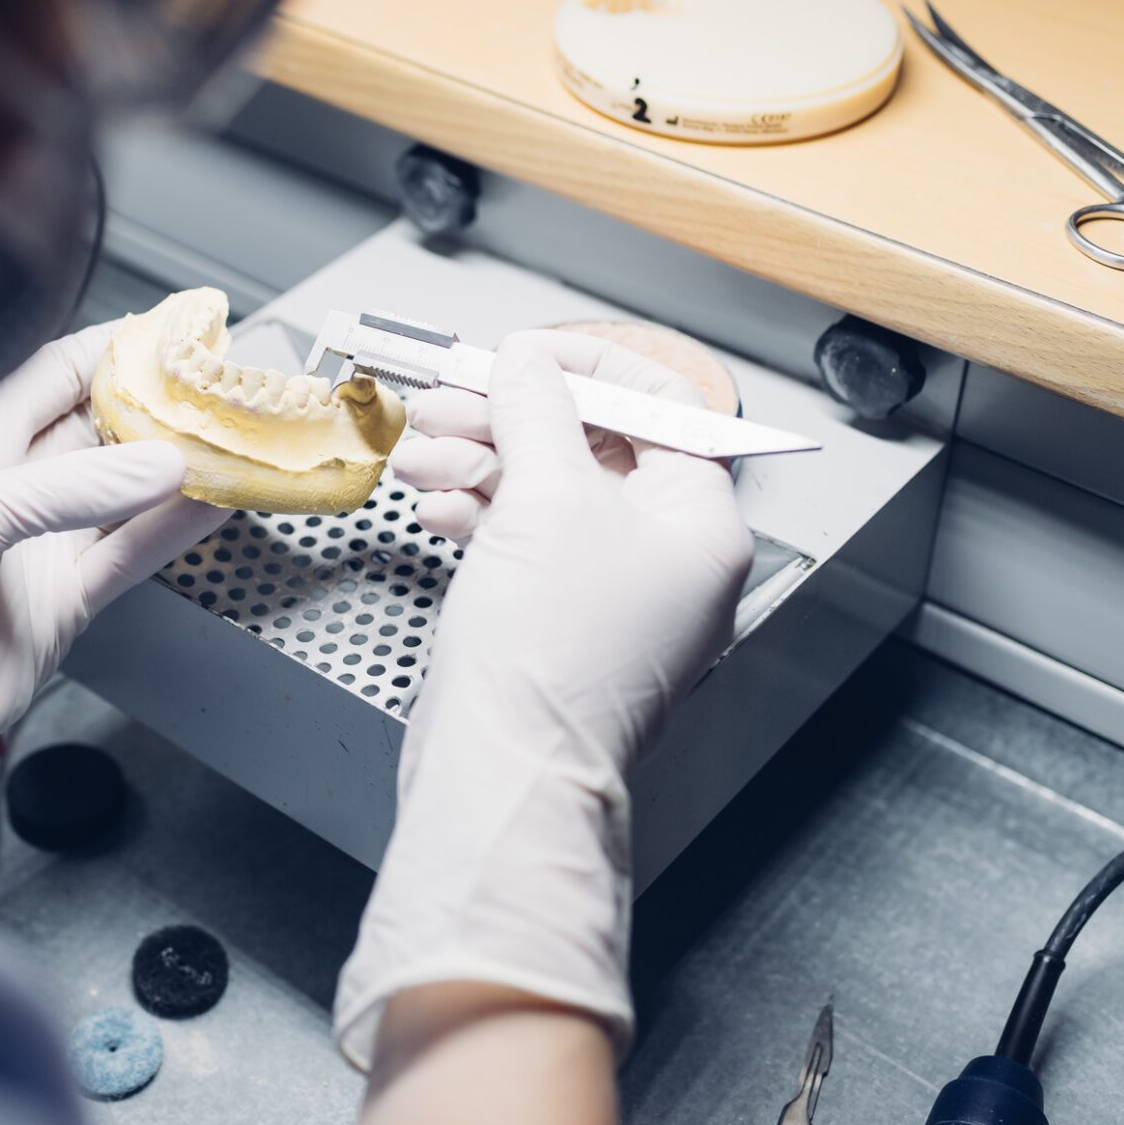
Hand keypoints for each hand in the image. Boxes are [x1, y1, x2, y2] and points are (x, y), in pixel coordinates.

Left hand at [0, 323, 229, 830]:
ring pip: (128, 493)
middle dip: (163, 405)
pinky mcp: (63, 604)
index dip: (117, 348)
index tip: (179, 333)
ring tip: (235, 441)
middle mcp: (8, 492)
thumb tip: (155, 462)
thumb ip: (60, 491)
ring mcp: (39, 549)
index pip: (55, 374)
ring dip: (180, 469)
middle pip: (103, 428)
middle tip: (224, 387)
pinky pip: (132, 555)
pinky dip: (176, 531)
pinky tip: (214, 505)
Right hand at [333, 330, 751, 1068]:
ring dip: (482, 461)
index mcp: (701, 526)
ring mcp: (611, 593)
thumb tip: (527, 361)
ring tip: (423, 452)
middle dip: (514, 417)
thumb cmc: (551, 658)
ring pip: (549, 493)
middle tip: (454, 398)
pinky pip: (524, 541)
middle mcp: (667, 559)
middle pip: (595, 448)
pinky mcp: (557, 620)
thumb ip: (537, 411)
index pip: (665, 411)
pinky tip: (437, 505)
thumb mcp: (547, 499)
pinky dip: (480, 514)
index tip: (529, 354)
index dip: (592, 369)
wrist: (502, 769)